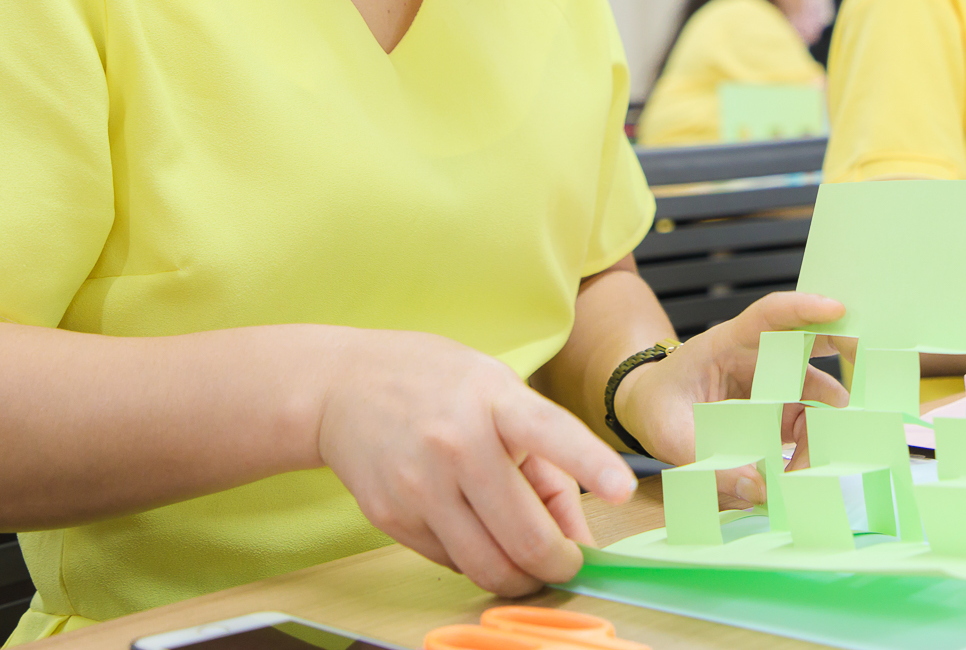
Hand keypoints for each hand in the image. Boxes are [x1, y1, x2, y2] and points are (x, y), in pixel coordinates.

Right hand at [315, 330, 634, 597]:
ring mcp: (420, 485)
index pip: (551, 433)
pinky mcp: (392, 518)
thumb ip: (548, 460)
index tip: (623, 489)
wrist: (343, 387)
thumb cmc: (438, 386)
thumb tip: (579, 535)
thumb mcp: (501, 394)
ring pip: (489, 566)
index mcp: (493, 400)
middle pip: (524, 535)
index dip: (591, 464)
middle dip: (559, 564)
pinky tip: (479, 538)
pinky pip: (453, 564)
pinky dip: (478, 562)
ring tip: (533, 566)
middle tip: (569, 563)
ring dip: (523, 579)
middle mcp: (457, 443)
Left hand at [612, 291, 847, 505]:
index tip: (837, 308)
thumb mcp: (668, 434)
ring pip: (820, 400)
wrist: (650, 408)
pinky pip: (810, 428)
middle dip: (849, 352)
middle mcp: (761, 359)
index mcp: (728, 344)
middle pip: (814, 344)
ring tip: (803, 474)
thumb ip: (707, 461)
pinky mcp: (781, 411)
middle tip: (877, 376)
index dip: (804, 308)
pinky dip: (812, 452)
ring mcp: (776, 384)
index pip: (770, 314)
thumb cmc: (657, 405)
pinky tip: (797, 478)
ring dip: (825, 432)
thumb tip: (758, 489)